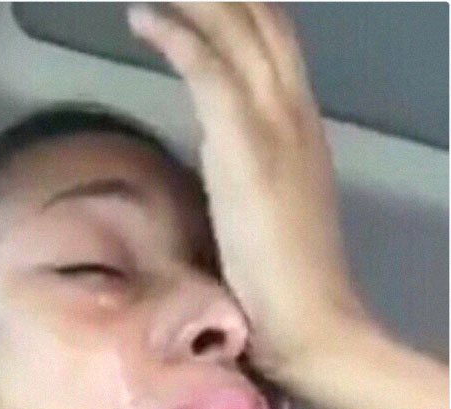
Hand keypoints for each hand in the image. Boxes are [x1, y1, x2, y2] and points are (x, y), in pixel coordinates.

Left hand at [128, 2, 365, 382]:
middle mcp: (294, 117)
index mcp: (299, 134)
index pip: (274, 51)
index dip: (240, 16)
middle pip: (262, 25)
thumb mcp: (265, 222)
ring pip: (240, 34)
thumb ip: (245, 187)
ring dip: (199, 0)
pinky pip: (211, 74)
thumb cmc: (285, 292)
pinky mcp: (246, 151)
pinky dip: (179, 38)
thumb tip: (215, 176)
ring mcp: (275, 129)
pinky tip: (145, 18)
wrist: (312, 326)